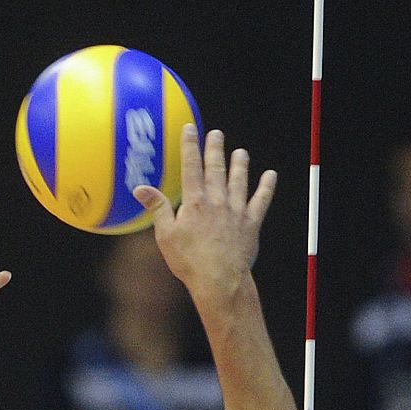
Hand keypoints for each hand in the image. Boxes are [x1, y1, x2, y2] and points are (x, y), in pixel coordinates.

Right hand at [135, 126, 276, 301]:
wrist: (219, 278)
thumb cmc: (188, 260)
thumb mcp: (165, 235)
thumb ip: (157, 208)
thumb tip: (140, 188)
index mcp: (194, 203)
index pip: (191, 168)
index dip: (190, 146)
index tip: (190, 130)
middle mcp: (217, 201)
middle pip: (216, 169)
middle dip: (215, 149)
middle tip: (216, 133)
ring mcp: (236, 211)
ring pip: (239, 181)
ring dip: (240, 164)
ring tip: (241, 152)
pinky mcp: (251, 223)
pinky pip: (261, 200)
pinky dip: (266, 187)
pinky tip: (270, 175)